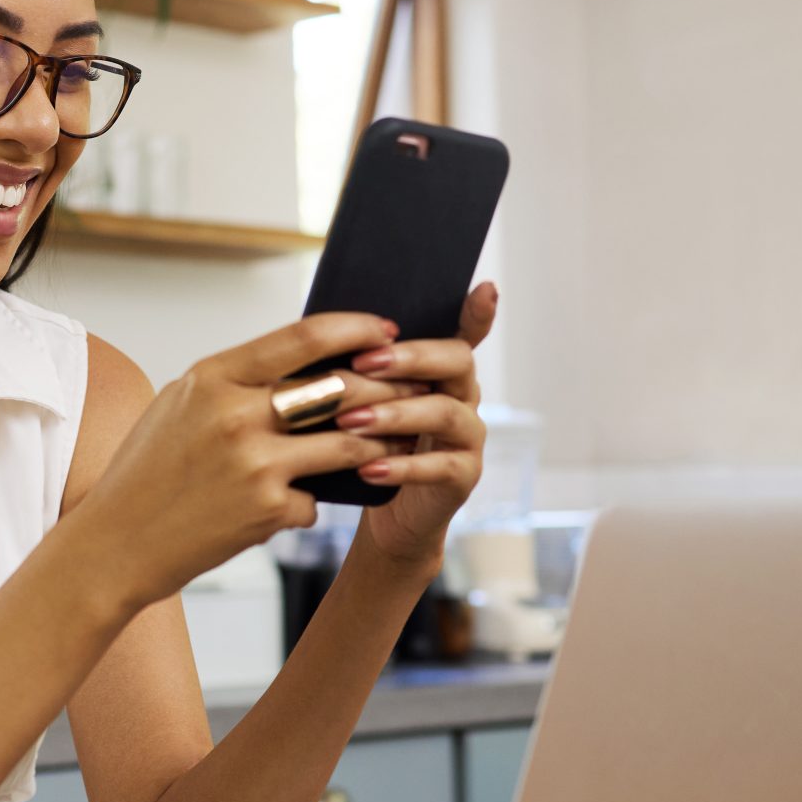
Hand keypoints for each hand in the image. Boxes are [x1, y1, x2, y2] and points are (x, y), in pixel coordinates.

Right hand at [71, 314, 428, 610]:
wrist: (115, 543)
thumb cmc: (146, 472)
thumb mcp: (180, 406)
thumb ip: (235, 381)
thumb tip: (299, 361)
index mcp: (213, 377)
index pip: (303, 337)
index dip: (354, 330)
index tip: (384, 331)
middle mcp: (237, 414)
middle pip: (339, 388)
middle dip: (385, 387)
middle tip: (411, 388)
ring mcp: (256, 463)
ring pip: (347, 444)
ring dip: (375, 444)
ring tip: (390, 444)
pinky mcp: (268, 510)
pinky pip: (316, 499)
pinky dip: (310, 503)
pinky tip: (293, 508)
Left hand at [341, 281, 497, 566]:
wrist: (384, 512)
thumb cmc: (367, 444)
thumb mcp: (360, 400)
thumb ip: (359, 369)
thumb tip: (317, 330)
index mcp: (441, 369)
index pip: (465, 333)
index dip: (478, 313)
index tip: (485, 289)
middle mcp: (463, 395)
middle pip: (457, 361)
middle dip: (410, 358)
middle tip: (363, 363)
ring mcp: (468, 436)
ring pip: (445, 413)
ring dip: (396, 414)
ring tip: (352, 422)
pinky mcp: (463, 477)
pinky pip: (441, 467)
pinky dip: (402, 466)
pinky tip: (369, 468)